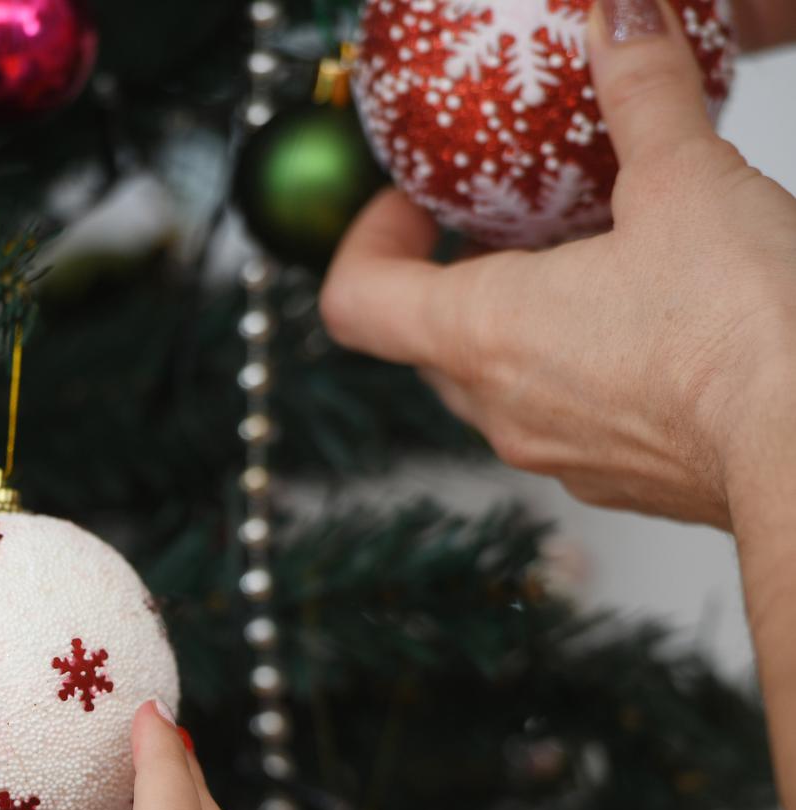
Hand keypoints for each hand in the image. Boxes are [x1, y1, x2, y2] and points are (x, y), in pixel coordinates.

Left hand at [321, 0, 795, 529]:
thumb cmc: (739, 332)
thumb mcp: (686, 180)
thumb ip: (640, 93)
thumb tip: (619, 17)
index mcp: (479, 333)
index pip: (356, 300)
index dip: (368, 240)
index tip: (411, 203)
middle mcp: (499, 406)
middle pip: (424, 339)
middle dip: (453, 275)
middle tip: (506, 224)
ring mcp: (554, 451)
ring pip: (496, 383)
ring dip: (519, 324)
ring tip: (590, 265)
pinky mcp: (616, 477)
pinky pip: (564, 417)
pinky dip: (578, 368)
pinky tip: (651, 327)